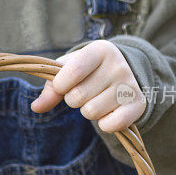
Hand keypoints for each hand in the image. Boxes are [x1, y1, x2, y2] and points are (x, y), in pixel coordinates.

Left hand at [30, 41, 145, 132]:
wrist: (122, 74)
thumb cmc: (88, 71)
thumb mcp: (69, 71)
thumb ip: (51, 88)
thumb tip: (36, 107)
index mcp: (99, 50)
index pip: (72, 72)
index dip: (60, 85)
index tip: (61, 85)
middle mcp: (118, 65)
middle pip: (78, 96)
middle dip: (73, 100)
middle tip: (83, 93)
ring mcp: (130, 85)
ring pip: (92, 112)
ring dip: (88, 111)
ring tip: (96, 100)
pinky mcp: (139, 104)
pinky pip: (112, 124)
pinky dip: (104, 124)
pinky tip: (108, 113)